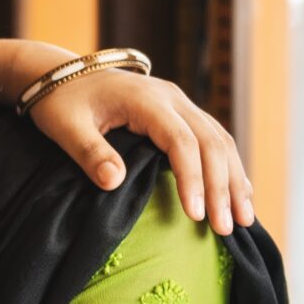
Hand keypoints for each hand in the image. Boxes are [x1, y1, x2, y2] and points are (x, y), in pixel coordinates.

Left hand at [27, 71, 255, 234]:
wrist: (62, 74)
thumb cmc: (60, 102)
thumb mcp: (64, 127)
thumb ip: (89, 152)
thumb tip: (115, 182)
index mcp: (145, 99)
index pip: (180, 141)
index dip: (191, 179)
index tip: (195, 215)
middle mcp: (171, 97)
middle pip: (211, 142)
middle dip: (222, 187)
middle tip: (226, 229)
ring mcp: (180, 104)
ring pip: (220, 140)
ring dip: (234, 180)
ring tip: (243, 220)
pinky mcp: (181, 114)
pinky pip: (213, 139)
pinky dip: (228, 168)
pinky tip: (237, 195)